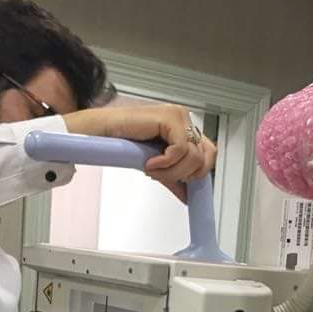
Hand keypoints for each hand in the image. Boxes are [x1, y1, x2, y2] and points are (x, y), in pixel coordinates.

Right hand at [64, 104, 216, 201]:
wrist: (103, 133)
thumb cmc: (124, 143)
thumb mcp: (157, 166)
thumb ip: (174, 178)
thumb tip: (188, 195)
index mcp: (184, 127)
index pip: (209, 153)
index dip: (197, 173)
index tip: (182, 184)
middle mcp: (184, 119)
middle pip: (204, 158)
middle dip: (183, 174)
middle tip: (162, 174)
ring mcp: (178, 116)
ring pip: (194, 156)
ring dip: (171, 171)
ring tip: (152, 168)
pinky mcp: (169, 117)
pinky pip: (180, 150)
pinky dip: (165, 163)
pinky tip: (150, 162)